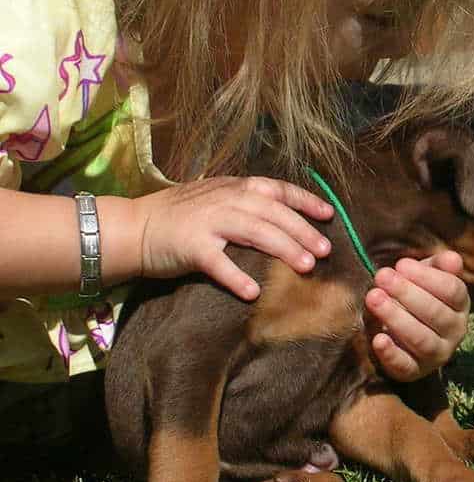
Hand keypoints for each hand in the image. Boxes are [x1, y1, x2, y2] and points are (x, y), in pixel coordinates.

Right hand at [133, 177, 332, 299]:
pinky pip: (218, 263)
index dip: (306, 201)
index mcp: (236, 188)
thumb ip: (247, 204)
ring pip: (255, 232)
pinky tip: (254, 293)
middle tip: (325, 251)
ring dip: (283, 248)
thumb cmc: (181, 216)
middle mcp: (226, 199)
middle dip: (303, 231)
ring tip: (306, 266)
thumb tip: (287, 219)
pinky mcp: (191, 246)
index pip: (279, 190)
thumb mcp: (217, 199)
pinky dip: (237, 277)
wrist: (135, 226)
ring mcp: (208, 221)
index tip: (329, 215)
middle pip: (274, 213)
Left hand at [364, 251, 469, 381]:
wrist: (401, 332)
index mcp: (460, 305)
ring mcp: (437, 354)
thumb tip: (453, 259)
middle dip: (407, 293)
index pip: (452, 290)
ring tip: (373, 298)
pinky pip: (405, 366)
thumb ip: (438, 265)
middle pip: (436, 313)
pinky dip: (391, 354)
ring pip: (422, 340)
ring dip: (396, 318)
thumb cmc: (415, 296)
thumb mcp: (426, 276)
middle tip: (381, 276)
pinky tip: (377, 339)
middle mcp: (455, 331)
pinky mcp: (415, 371)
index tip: (401, 264)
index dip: (427, 276)